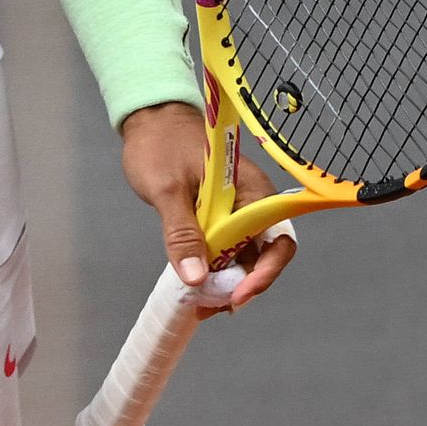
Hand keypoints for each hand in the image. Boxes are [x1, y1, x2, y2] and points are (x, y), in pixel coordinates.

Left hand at [118, 101, 297, 310]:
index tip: (238, 296)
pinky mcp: (219, 216)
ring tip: (201, 303)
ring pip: (243, 255)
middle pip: (262, 255)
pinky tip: (197, 285)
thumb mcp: (167, 190)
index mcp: (252, 191)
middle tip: (212, 307)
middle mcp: (252, 203)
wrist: (149, 119)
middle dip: (242, 285)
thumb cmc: (160, 144)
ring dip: (226, 281)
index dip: (264, 273)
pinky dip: (214, 268)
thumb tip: (196, 277)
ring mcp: (236, 210)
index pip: (277, 240)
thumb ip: (182, 232)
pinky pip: (225, 248)